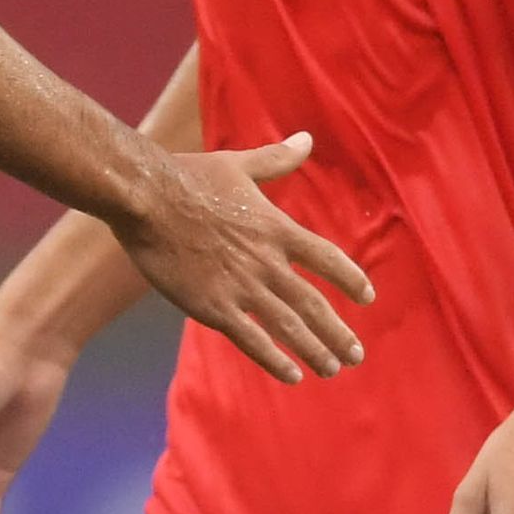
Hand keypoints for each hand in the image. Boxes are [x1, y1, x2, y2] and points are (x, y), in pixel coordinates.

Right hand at [102, 134, 371, 381]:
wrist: (145, 198)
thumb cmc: (188, 177)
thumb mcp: (239, 165)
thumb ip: (276, 159)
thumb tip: (307, 138)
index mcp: (277, 228)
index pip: (327, 258)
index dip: (350, 279)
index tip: (367, 297)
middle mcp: (267, 262)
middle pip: (314, 304)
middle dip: (338, 333)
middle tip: (356, 355)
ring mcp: (241, 286)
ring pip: (289, 327)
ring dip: (314, 351)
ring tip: (332, 369)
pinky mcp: (212, 306)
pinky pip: (251, 340)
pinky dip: (274, 359)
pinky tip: (291, 375)